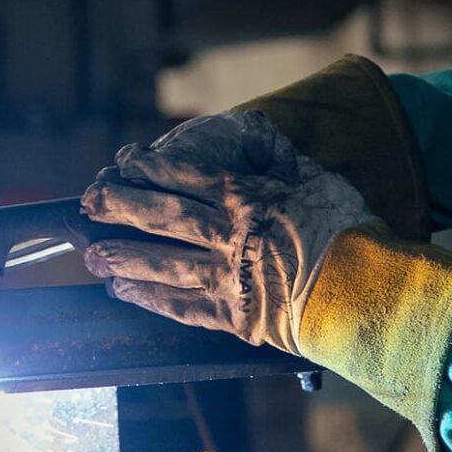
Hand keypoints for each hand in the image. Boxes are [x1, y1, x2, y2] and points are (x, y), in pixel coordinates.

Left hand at [79, 110, 371, 355]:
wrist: (364, 292)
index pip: (185, 176)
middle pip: (162, 216)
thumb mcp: (319, 180)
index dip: (149, 169)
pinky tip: (125, 293)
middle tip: (87, 203)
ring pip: (162, 264)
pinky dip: (150, 299)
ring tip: (93, 257)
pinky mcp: (233, 315)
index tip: (123, 163)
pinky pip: (181, 306)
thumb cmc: (350, 231)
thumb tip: (264, 136)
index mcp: (247, 197)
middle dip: (120, 207)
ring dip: (124, 258)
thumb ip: (284, 161)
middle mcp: (228, 234)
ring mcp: (226, 276)